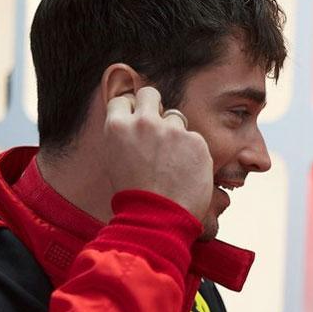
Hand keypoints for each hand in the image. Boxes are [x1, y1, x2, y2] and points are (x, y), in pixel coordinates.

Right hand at [103, 86, 213, 219]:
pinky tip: (186, 173)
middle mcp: (144, 122)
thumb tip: (136, 123)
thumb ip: (126, 137)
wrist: (156, 219)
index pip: (123, 99)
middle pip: (150, 93)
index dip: (132, 109)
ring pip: (176, 118)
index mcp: (117, 127)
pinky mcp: (196, 141)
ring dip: (175, 134)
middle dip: (154, 104)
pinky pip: (194, 139)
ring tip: (172, 163)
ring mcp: (172, 130)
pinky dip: (192, 152)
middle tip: (158, 124)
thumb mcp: (116, 160)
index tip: (137, 119)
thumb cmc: (134, 197)